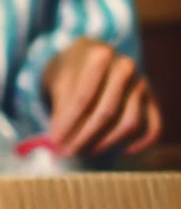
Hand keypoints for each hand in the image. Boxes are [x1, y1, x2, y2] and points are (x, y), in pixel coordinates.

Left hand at [45, 38, 162, 155]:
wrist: (89, 58)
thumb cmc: (71, 70)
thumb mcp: (58, 80)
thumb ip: (59, 109)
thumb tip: (57, 141)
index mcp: (99, 56)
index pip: (83, 97)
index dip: (68, 123)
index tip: (55, 142)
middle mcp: (125, 67)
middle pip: (106, 112)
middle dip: (84, 137)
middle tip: (67, 152)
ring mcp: (141, 84)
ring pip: (129, 122)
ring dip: (106, 143)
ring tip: (84, 151)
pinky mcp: (152, 100)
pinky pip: (152, 128)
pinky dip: (139, 144)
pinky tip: (119, 152)